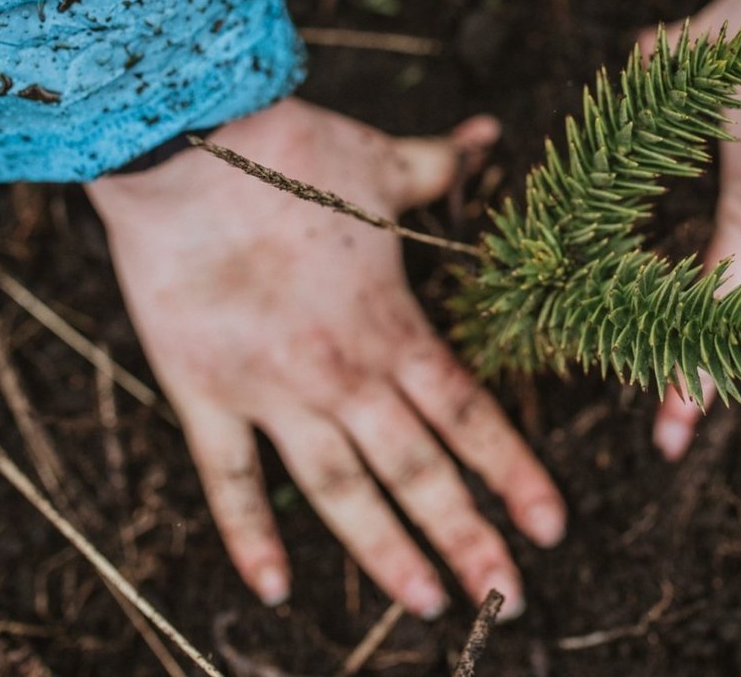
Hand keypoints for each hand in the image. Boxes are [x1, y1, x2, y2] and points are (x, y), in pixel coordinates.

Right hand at [86, 98, 565, 618]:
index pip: (468, 416)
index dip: (514, 473)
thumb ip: (439, 167)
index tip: (551, 527)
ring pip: (342, 491)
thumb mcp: (381, 164)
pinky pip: (230, 480)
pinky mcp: (205, 393)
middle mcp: (344, 374)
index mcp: (392, 326)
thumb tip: (485, 135)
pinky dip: (250, 537)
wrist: (188, 151)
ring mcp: (274, 392)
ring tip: (427, 604)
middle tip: (508, 599)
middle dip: (469, 538)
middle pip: (419, 471)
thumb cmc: (290, 153)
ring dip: (387, 552)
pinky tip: (275, 590)